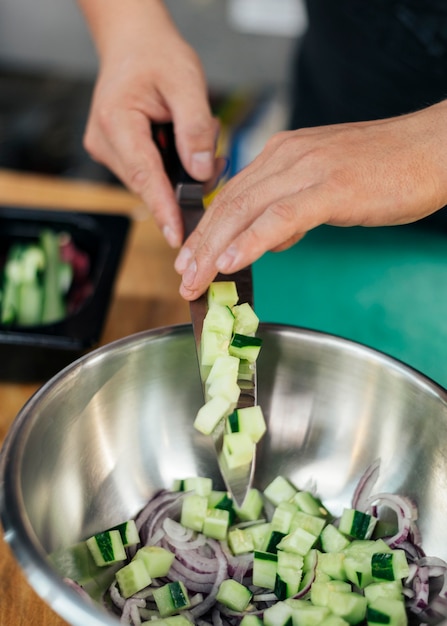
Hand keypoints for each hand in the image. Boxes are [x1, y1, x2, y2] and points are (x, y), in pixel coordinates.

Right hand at [79, 0, 218, 247]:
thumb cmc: (156, 57)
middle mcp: (105, 142)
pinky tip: (186, 147)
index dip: (163, 208)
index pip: (143, 175)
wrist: (133, 45)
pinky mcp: (117, 155)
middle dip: (184, 185)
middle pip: (148, 183)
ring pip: (150, 182)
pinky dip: (172, 168)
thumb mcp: (186, 82)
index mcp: (117, 121)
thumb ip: (196, 128)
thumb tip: (201, 172)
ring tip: (202, 141)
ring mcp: (108, 151)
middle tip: (217, 161)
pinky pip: (149, 173)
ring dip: (180, 174)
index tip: (176, 235)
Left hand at [175, 101, 446, 298]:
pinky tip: (229, 262)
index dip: (205, 230)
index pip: (231, 194)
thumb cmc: (385, 168)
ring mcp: (307, 169)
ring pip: (245, 211)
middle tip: (182, 279)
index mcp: (283, 153)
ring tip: (195, 280)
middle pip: (229, 204)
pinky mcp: (330, 188)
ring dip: (213, 249)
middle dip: (200, 246)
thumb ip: (293, 207)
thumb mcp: (326, 185)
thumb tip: (271, 237)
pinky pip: (279, 218)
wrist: (432, 149)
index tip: (188, 259)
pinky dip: (250, 241)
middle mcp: (286, 155)